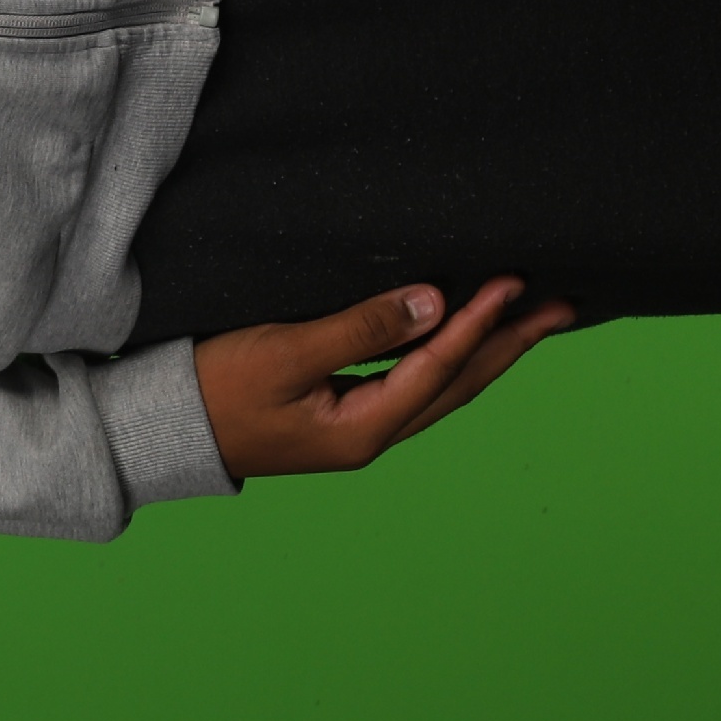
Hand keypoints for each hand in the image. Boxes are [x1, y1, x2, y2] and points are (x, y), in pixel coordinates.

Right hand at [193, 276, 572, 481]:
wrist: (158, 430)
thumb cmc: (211, 388)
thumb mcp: (283, 352)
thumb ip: (361, 327)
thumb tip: (432, 302)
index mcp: (363, 429)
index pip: (438, 368)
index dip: (478, 323)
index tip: (515, 284)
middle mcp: (370, 436)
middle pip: (457, 385)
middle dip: (509, 344)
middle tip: (561, 308)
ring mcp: (355, 428)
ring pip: (440, 387)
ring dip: (485, 351)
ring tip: (528, 321)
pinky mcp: (338, 413)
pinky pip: (412, 382)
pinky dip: (444, 356)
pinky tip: (455, 338)